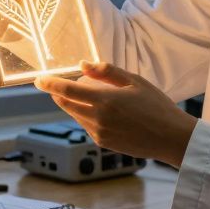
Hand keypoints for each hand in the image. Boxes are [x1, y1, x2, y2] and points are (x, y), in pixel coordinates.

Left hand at [35, 61, 197, 166]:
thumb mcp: (134, 81)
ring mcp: (99, 133)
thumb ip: (106, 72)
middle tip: (60, 83)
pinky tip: (101, 110)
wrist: (171, 138)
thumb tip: (83, 65)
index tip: (38, 79)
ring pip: (75, 115)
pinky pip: (86, 125)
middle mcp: (97, 119)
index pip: (67, 91)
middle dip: (59, 93)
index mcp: (105, 101)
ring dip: (73, 104)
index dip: (49, 84)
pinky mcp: (103, 142)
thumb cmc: (157, 106)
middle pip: (66, 104)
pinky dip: (86, 115)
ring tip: (87, 94)